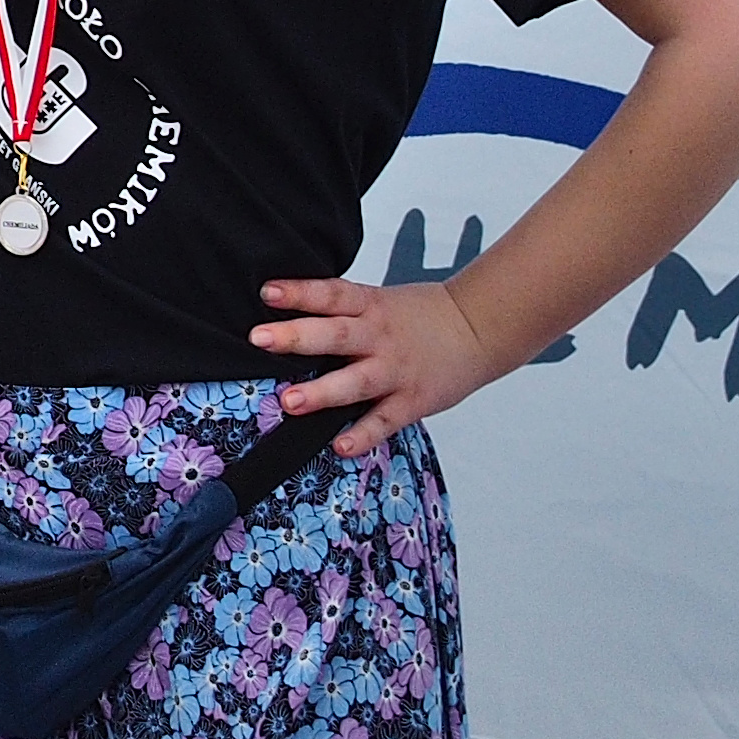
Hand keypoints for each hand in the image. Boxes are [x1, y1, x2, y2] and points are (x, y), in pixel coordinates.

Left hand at [251, 276, 514, 457]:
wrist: (478, 328)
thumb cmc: (418, 315)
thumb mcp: (378, 301)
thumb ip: (339, 310)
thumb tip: (283, 315)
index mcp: (370, 306)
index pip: (331, 294)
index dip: (299, 292)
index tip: (266, 292)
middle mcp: (379, 337)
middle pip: (335, 335)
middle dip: (296, 338)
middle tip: (260, 339)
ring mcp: (395, 371)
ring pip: (356, 382)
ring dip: (322, 392)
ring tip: (289, 401)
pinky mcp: (412, 401)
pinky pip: (384, 420)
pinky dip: (363, 435)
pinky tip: (340, 446)